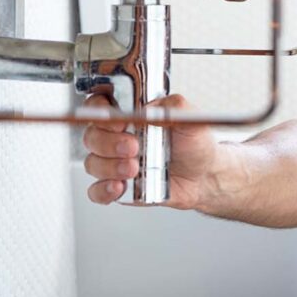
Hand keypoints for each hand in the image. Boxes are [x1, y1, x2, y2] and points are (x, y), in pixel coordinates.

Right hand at [82, 93, 216, 208]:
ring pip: (92, 163)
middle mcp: (118, 137)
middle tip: (132, 147)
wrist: (204, 177)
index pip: (99, 105)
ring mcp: (116, 163)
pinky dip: (103, 190)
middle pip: (92, 136)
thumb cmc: (194, 145)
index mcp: (131, 116)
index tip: (118, 121)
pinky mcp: (119, 187)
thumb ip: (173, 106)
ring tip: (134, 168)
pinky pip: (96, 191)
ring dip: (109, 167)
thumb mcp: (190, 119)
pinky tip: (120, 187)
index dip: (99, 111)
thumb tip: (150, 107)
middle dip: (108, 143)